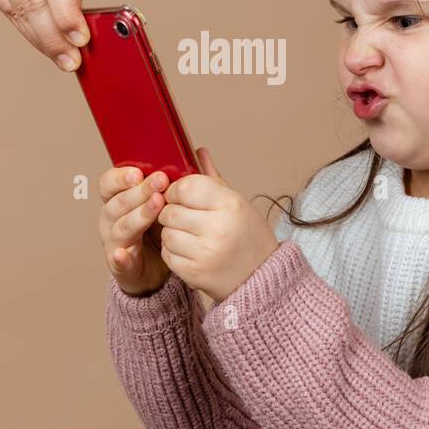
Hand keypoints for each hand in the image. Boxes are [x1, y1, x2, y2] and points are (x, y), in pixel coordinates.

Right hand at [0, 0, 105, 72]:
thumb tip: (76, 36)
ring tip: (61, 55)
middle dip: (54, 37)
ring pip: (19, 9)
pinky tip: (42, 36)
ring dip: (41, 38)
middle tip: (71, 60)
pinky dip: (26, 27)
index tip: (81, 41)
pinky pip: (7, 8)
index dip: (68, 17)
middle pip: (34, 0)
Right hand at [97, 165, 171, 296]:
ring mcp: (114, 241)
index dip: (121, 176)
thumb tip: (199, 151)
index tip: (139, 171)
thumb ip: (182, 179)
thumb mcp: (171, 201)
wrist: (158, 268)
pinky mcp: (121, 264)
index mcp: (120, 198)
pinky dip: (121, 257)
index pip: (109, 182)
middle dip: (138, 191)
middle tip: (159, 182)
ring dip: (137, 216)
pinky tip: (124, 253)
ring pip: (120, 226)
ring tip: (156, 207)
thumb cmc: (162, 228)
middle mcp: (112, 218)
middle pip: (117, 201)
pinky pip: (118, 260)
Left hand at [157, 147, 281, 302]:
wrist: (262, 277)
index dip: (176, 190)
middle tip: (184, 217)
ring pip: (166, 233)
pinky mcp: (195, 273)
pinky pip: (167, 254)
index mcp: (229, 205)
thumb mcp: (237, 203)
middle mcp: (218, 228)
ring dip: (171, 233)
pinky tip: (190, 251)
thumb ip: (213, 179)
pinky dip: (173, 252)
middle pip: (170, 211)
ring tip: (190, 235)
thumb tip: (198, 151)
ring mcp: (205, 253)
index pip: (186, 187)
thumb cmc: (248, 236)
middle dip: (171, 212)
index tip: (179, 196)